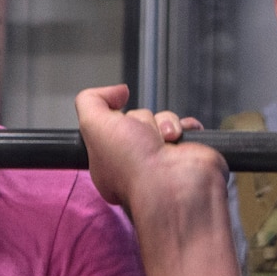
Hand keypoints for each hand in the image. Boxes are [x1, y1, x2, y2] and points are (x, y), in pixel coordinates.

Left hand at [73, 83, 218, 210]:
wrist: (174, 184)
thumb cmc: (132, 164)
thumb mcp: (93, 125)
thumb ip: (90, 101)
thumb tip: (116, 91)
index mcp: (107, 159)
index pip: (109, 125)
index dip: (114, 118)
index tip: (118, 122)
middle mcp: (134, 159)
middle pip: (137, 117)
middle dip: (141, 120)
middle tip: (143, 138)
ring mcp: (161, 157)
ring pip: (162, 119)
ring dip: (164, 123)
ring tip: (165, 141)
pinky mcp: (185, 153)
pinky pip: (186, 126)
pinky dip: (186, 127)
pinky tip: (181, 138)